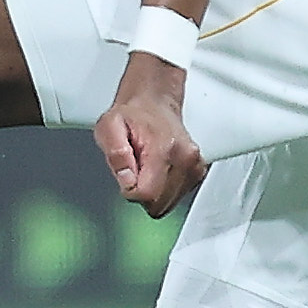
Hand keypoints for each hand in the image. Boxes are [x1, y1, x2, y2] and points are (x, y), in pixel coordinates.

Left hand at [94, 54, 203, 216]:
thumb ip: (115, 153)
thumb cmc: (132, 115)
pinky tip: (158, 168)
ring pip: (166, 205)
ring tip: (146, 165)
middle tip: (136, 167)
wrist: (154, 102)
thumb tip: (126, 179)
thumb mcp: (109, 127)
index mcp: (164, 149)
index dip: (129, 189)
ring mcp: (195, 167)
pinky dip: (164, 189)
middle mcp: (186, 159)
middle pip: (158, 205)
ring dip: (153, 190)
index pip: (146, 195)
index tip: (127, 172)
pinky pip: (175, 198)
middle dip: (141, 192)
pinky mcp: (198, 173)